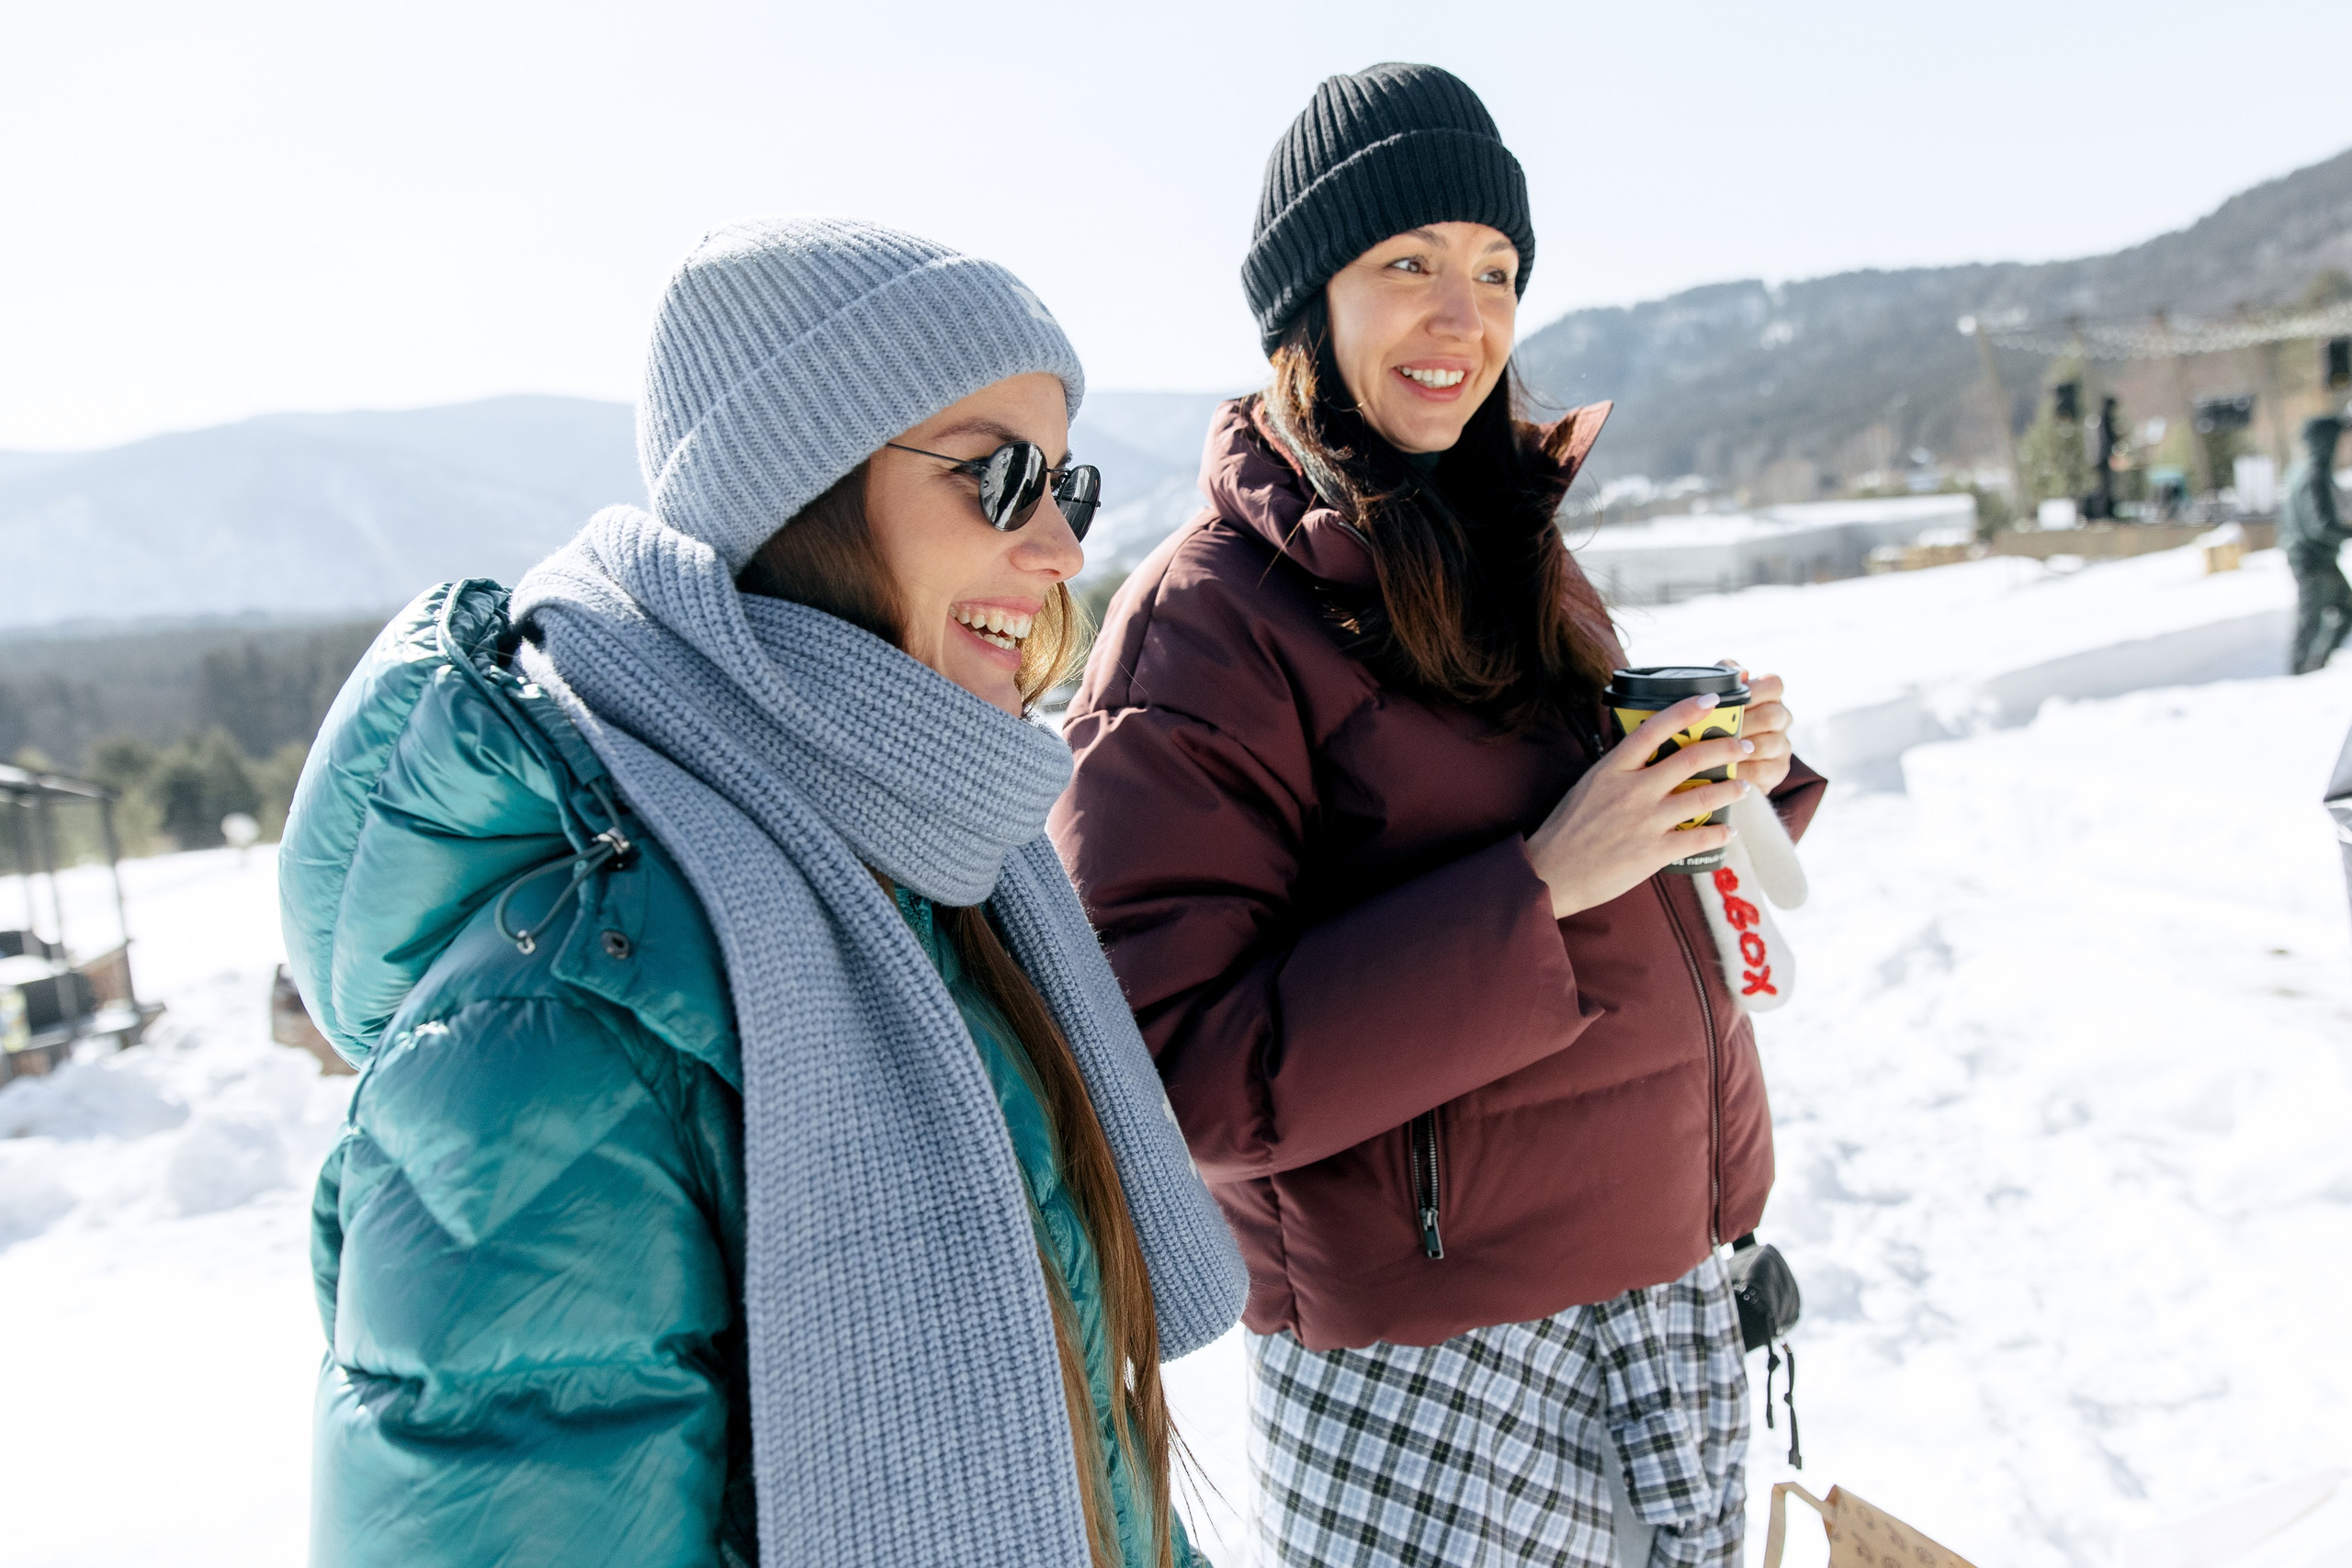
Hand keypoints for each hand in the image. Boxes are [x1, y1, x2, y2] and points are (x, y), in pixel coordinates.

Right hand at [1526, 693, 1755, 918]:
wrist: (1551, 872)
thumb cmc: (1566, 829)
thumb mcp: (1588, 786)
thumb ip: (1618, 771)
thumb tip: (1646, 757)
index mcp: (1612, 769)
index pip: (1654, 729)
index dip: (1686, 710)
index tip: (1711, 700)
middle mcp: (1633, 790)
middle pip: (1691, 759)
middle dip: (1725, 748)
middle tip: (1742, 746)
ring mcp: (1645, 821)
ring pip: (1703, 796)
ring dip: (1731, 789)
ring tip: (1745, 785)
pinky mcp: (1654, 852)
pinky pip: (1698, 838)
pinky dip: (1720, 834)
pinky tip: (1729, 831)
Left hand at [1718, 656, 1792, 795]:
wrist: (1717, 760)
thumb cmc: (1716, 719)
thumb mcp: (1718, 695)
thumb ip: (1727, 676)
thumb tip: (1742, 673)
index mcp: (1770, 697)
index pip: (1774, 685)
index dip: (1755, 689)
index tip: (1734, 696)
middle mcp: (1781, 718)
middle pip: (1771, 716)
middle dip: (1742, 722)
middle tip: (1715, 727)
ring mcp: (1782, 745)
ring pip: (1766, 745)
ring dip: (1739, 748)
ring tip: (1713, 750)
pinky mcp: (1778, 769)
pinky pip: (1762, 770)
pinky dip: (1741, 771)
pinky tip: (1722, 771)